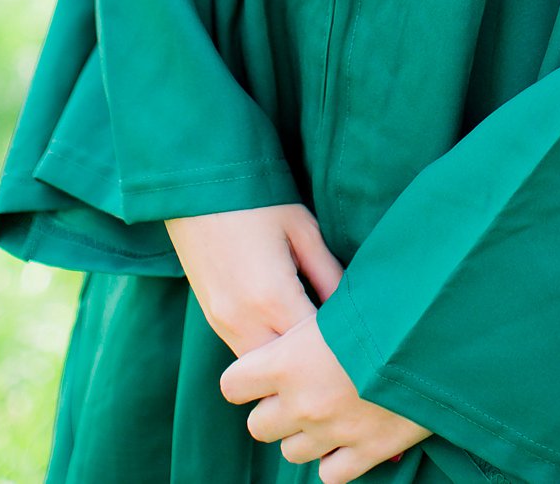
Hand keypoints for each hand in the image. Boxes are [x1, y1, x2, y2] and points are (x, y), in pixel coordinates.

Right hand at [164, 204, 341, 357]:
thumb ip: (329, 273)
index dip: (339, 348)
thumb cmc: (259, 202)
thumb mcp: (303, 229)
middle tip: (341, 351)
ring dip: (287, 362)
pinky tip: (288, 334)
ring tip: (315, 345)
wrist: (199, 189)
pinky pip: (245, 352)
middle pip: (287, 370)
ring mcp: (224, 325)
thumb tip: (353, 307)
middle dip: (312, 363)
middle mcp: (245, 322)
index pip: (314, 348)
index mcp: (273, 298)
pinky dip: (267, 351)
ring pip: (263, 369)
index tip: (360, 341)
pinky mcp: (213, 321)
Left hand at [221, 311, 432, 478]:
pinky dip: (335, 459)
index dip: (247, 377)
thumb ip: (307, 322)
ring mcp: (332, 433)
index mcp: (287, 362)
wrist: (435, 333)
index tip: (265, 367)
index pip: (232, 385)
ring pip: (291, 452)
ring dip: (304, 434)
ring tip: (328, 408)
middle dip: (274, 409)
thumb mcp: (338, 299)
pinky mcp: (366, 452)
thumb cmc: (385, 303)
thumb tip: (295, 324)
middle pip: (258, 426)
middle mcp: (302, 403)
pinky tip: (348, 435)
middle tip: (300, 388)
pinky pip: (330, 474)